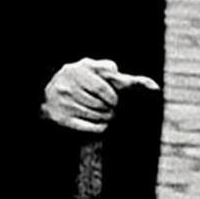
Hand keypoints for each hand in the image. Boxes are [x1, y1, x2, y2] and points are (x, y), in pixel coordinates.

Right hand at [41, 58, 157, 132]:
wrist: (45, 91)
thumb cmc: (79, 79)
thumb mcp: (97, 70)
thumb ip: (121, 76)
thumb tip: (155, 87)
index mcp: (79, 70)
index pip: (103, 89)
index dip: (113, 98)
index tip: (115, 101)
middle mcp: (68, 86)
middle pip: (101, 105)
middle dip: (110, 109)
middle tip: (111, 110)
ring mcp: (63, 103)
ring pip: (96, 117)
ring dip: (106, 119)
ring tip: (106, 116)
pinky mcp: (61, 119)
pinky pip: (88, 128)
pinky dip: (99, 128)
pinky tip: (101, 125)